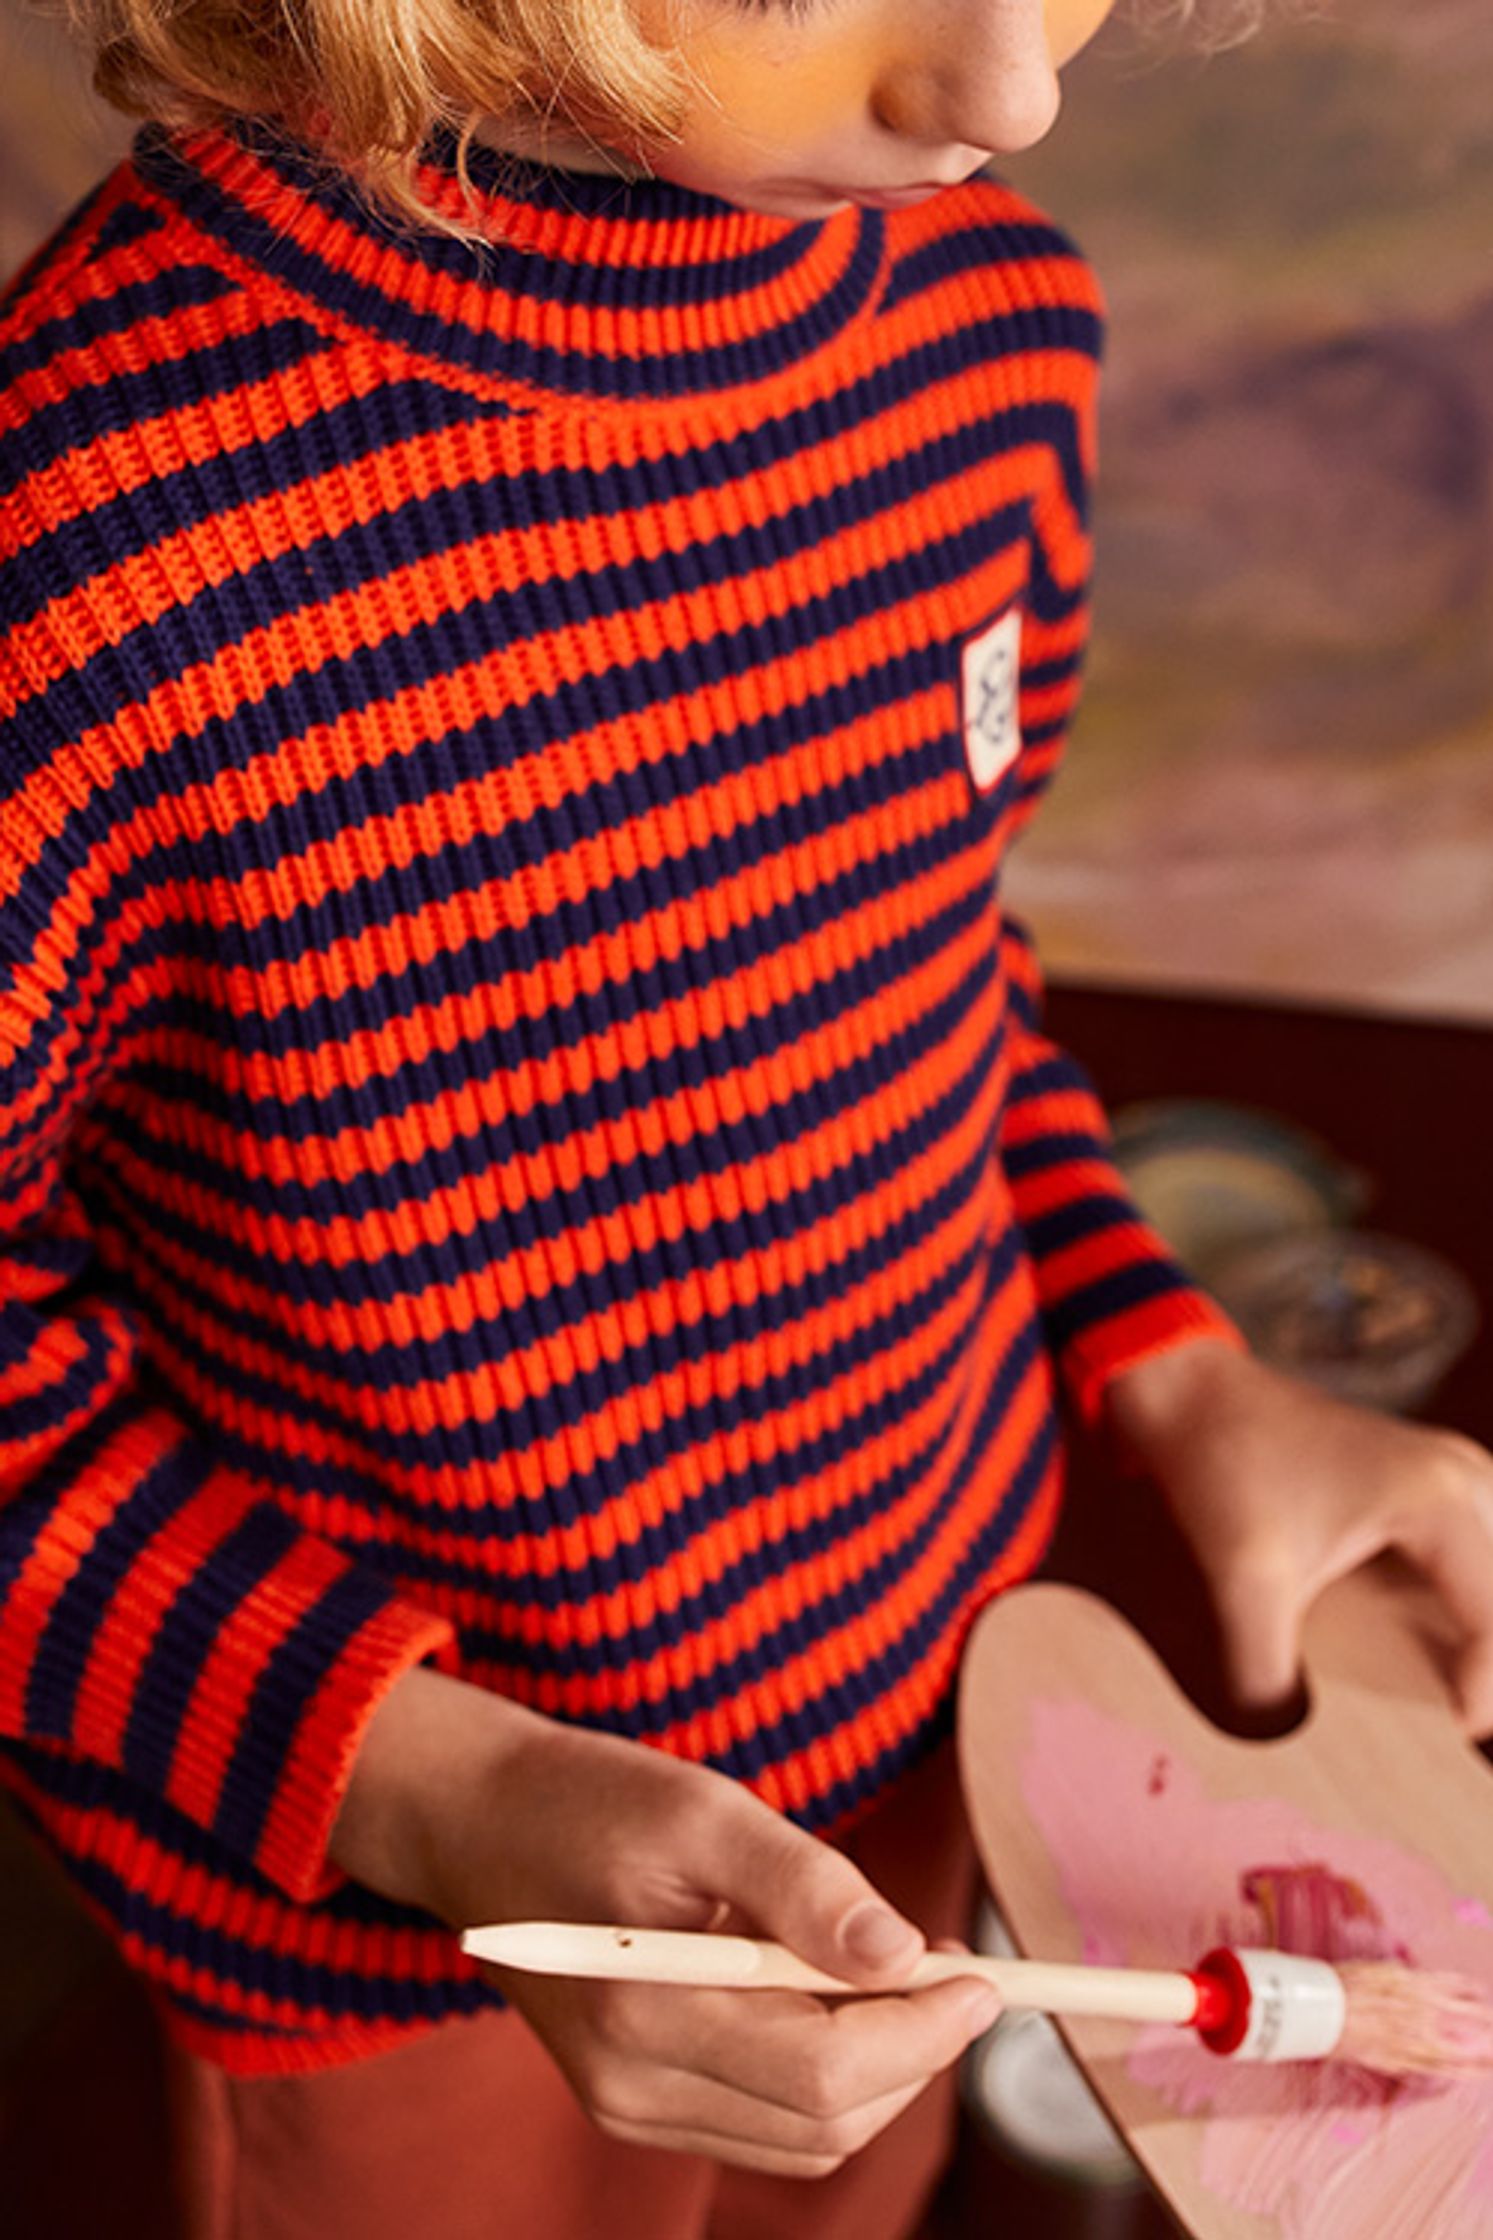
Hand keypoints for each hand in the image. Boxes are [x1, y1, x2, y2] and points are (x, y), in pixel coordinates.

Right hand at [329, 1670, 999, 2173]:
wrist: (475, 1821)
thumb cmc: (588, 1799)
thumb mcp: (704, 1809)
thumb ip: (806, 1885)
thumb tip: (907, 1957)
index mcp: (643, 2014)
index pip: (824, 2078)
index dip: (923, 2034)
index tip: (983, 1975)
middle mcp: (632, 2086)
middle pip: (824, 2124)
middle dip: (912, 2053)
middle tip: (953, 1963)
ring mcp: (630, 2105)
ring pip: (803, 2137)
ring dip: (879, 2069)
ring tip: (904, 1970)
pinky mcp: (637, 2099)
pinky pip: (764, 2122)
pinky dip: (827, 2075)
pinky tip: (836, 1992)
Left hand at [1103, 1339, 1492, 1732]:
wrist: (1191, 1393)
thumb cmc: (1222, 1473)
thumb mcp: (1241, 1583)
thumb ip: (1266, 1677)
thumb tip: (1289, 1742)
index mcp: (1438, 1500)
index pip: (1492, 1623)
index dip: (1484, 1695)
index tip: (1462, 1741)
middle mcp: (1468, 1479)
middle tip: (1472, 1731)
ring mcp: (1462, 1475)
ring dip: (1488, 1631)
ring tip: (1465, 1697)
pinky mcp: (1440, 1485)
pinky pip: (1485, 1554)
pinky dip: (1478, 1603)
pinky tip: (1448, 1655)